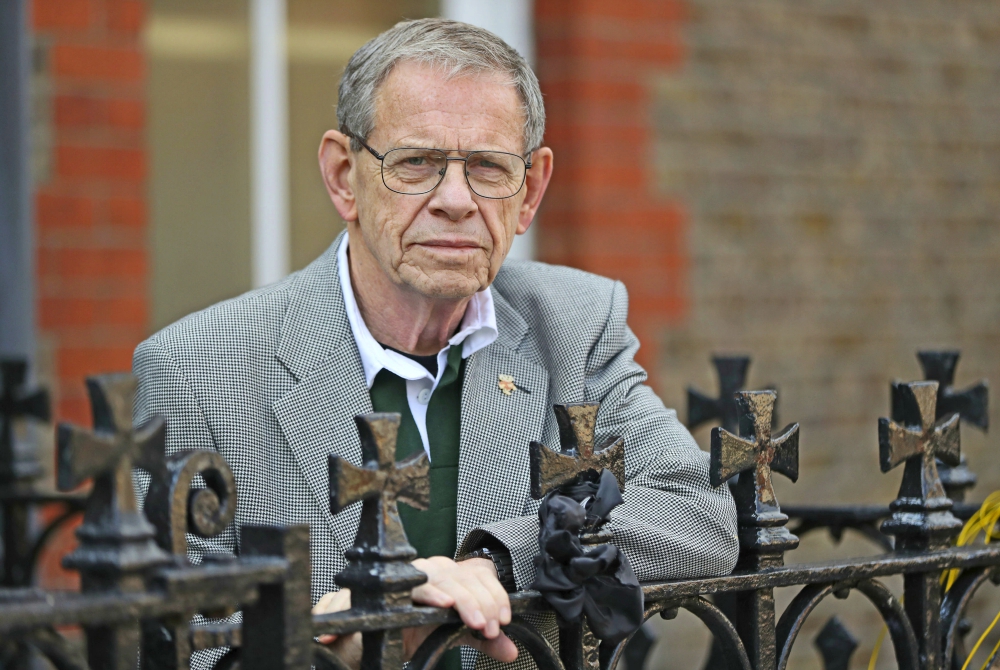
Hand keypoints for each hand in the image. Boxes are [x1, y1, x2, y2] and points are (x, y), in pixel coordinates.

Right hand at [312, 557, 517, 666]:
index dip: (496, 596)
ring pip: (448, 580)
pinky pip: (418, 586)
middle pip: (468, 579)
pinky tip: (445, 605)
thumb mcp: (455, 633)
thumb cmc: (416, 627)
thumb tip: (511, 651)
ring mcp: (418, 572)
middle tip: (491, 628)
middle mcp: (438, 568)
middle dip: (484, 604)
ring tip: (477, 622)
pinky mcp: (398, 584)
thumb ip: (483, 640)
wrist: (378, 635)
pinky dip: (433, 594)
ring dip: (465, 602)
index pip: (482, 576)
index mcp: (454, 575)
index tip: (503, 620)